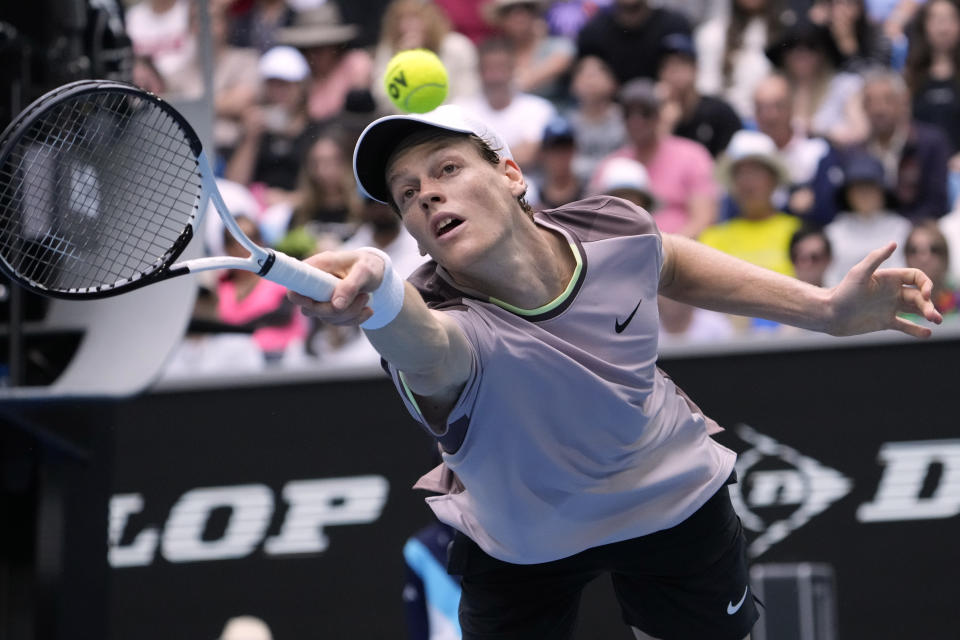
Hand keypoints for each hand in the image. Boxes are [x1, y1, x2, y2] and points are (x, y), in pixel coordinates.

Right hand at [286, 250, 385, 325]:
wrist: (378, 272)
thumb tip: (336, 306)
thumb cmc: (369, 265)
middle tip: (363, 297)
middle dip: (337, 310)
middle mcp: (315, 284)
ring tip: (366, 297)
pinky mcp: (330, 309)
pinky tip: (367, 310)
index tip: (314, 302)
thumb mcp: (365, 271)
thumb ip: (350, 286)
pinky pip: (338, 322)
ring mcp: (321, 298)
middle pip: (310, 309)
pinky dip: (355, 319)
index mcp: (316, 267)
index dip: (299, 297)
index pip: (294, 285)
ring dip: (351, 313)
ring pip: (326, 318)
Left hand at [827, 243, 942, 337]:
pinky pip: (905, 325)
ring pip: (916, 309)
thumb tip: (893, 243)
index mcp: (889, 278)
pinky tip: (927, 334)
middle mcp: (892, 292)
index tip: (926, 294)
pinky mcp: (885, 322)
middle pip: (919, 295)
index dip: (926, 284)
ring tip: (936, 321)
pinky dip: (917, 330)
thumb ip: (876, 258)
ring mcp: (890, 307)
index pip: (916, 277)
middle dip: (928, 304)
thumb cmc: (842, 292)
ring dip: (928, 314)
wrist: (829, 314)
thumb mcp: (859, 273)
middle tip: (932, 316)